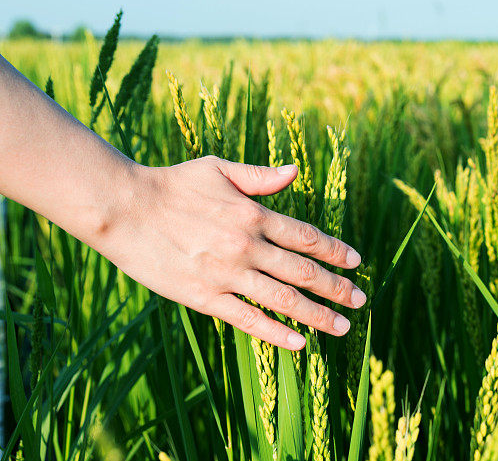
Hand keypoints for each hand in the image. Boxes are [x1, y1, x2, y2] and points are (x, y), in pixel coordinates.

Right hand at [93, 155, 364, 349]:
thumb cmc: (172, 184)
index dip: (334, 250)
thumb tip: (296, 171)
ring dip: (317, 314)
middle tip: (360, 300)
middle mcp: (247, 245)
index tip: (356, 262)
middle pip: (303, 271)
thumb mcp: (219, 169)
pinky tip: (299, 343)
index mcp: (254, 213)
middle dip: (336, 287)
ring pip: (283, 298)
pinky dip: (275, 332)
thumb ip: (261, 176)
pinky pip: (247, 319)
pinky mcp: (204, 296)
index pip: (306, 236)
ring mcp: (226, 273)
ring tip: (342, 327)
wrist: (123, 208)